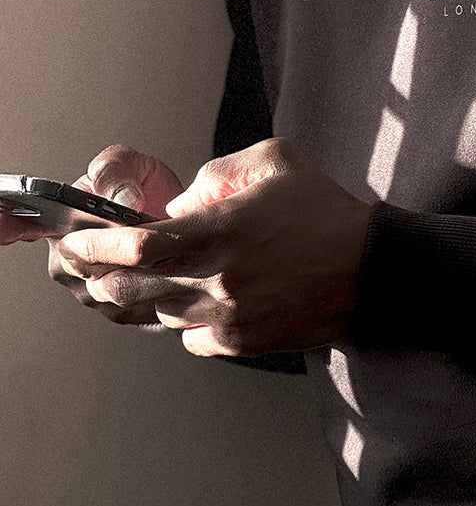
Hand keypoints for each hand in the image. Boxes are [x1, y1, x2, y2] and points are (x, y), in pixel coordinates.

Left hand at [57, 138, 372, 356]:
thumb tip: (179, 203)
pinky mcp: (241, 343)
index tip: (77, 239)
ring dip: (139, 297)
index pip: (140, 244)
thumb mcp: (275, 162)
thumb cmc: (323, 211)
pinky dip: (182, 319)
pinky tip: (195, 299)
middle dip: (100, 276)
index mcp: (222, 230)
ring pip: (156, 314)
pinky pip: (189, 337)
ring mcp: (227, 318)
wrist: (369, 270)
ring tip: (133, 279)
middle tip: (85, 265)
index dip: (98, 244)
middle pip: (132, 288)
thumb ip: (218, 173)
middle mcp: (218, 280)